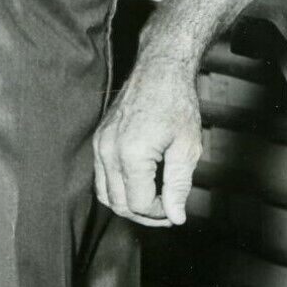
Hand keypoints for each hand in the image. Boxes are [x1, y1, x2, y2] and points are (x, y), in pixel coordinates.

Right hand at [93, 51, 202, 226]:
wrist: (160, 69)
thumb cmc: (177, 103)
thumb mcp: (187, 146)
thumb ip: (179, 185)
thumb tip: (176, 217)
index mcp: (130, 154)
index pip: (138, 203)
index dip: (160, 213)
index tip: (176, 209)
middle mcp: (108, 151)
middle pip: (118, 204)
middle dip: (144, 214)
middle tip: (168, 211)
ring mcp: (99, 145)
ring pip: (106, 194)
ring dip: (129, 204)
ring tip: (155, 202)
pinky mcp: (99, 140)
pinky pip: (101, 176)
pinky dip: (119, 187)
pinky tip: (141, 183)